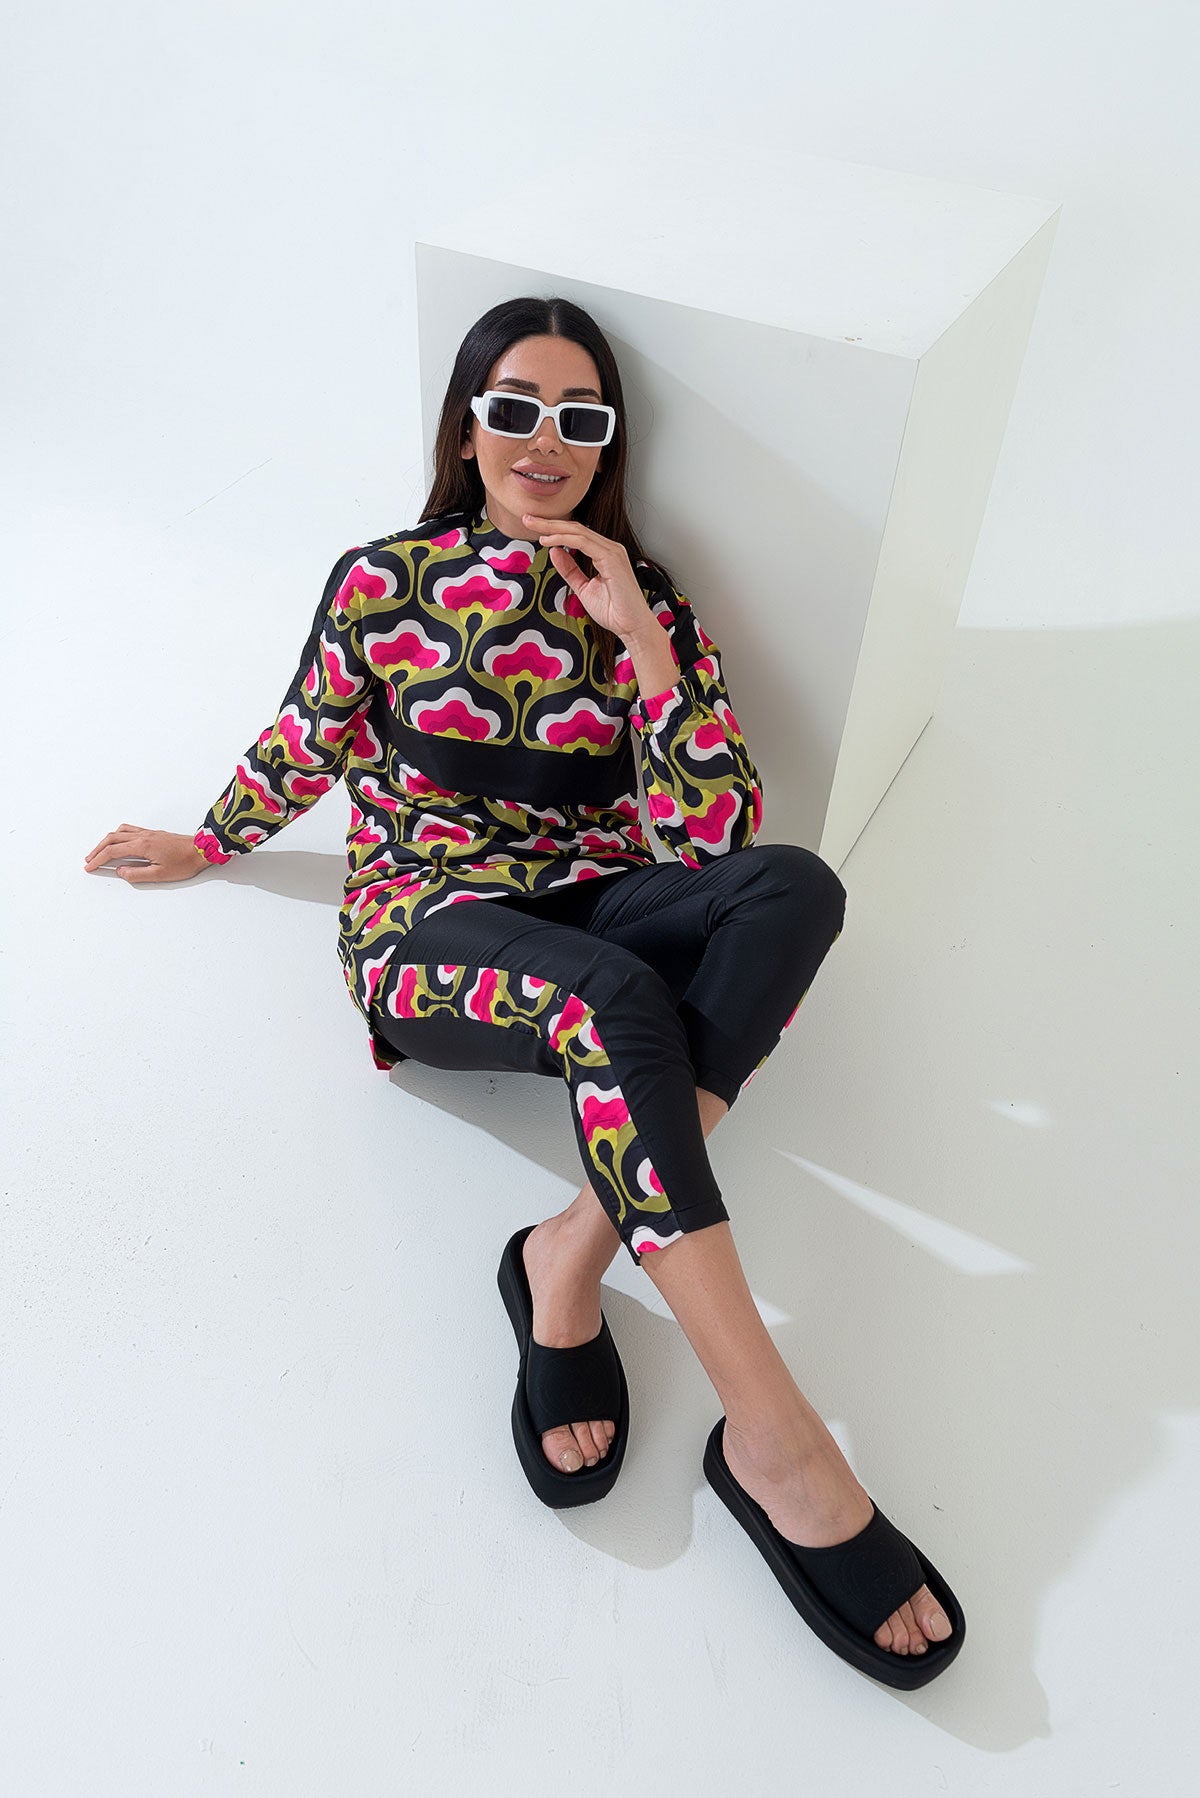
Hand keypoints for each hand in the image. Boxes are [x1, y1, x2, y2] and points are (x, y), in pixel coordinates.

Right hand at [84, 825, 208, 883]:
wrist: (201, 849)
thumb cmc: (185, 862)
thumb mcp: (160, 875)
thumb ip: (137, 874)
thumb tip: (120, 871)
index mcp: (142, 846)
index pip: (112, 852)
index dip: (98, 859)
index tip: (89, 866)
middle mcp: (142, 836)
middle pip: (112, 839)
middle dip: (97, 850)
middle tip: (89, 860)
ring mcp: (148, 833)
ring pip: (119, 832)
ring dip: (106, 841)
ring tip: (99, 851)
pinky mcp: (153, 833)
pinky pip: (129, 829)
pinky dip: (118, 834)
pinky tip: (118, 840)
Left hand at [521, 513, 654, 641]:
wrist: (632, 626)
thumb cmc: (615, 611)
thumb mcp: (584, 588)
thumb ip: (570, 570)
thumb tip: (555, 552)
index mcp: (605, 553)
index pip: (576, 535)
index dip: (554, 529)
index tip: (534, 529)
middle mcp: (610, 548)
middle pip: (575, 528)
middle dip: (549, 522)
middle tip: (527, 518)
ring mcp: (612, 551)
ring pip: (577, 531)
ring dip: (553, 527)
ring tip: (533, 525)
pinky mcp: (611, 558)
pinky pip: (583, 542)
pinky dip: (563, 538)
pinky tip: (548, 540)